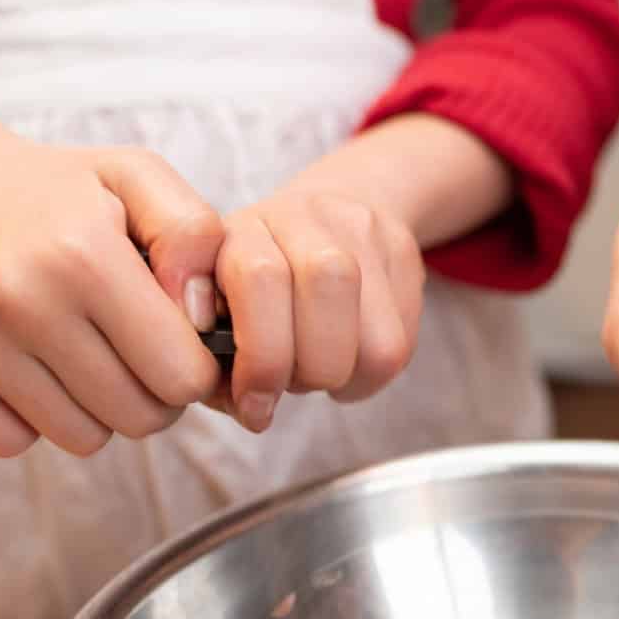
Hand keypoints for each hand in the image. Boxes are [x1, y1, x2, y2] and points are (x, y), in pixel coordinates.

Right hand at [0, 113, 222, 457]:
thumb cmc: (59, 192)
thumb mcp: (140, 179)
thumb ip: (195, 236)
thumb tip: (200, 317)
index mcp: (84, 252)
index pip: (181, 376)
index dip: (194, 369)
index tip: (179, 346)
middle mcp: (18, 295)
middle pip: (136, 417)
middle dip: (152, 395)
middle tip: (136, 355)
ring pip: (78, 438)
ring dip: (95, 410)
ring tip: (84, 355)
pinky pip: (11, 441)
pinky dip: (30, 417)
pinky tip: (30, 366)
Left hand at [208, 185, 424, 432]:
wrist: (325, 211)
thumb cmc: (255, 285)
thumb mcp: (217, 308)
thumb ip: (216, 357)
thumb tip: (247, 407)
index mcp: (242, 229)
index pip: (259, 278)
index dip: (260, 356)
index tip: (254, 401)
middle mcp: (303, 216)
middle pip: (325, 286)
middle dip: (310, 367)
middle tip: (293, 383)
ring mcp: (361, 231)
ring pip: (375, 331)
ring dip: (346, 376)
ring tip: (322, 374)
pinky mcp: (402, 253)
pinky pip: (402, 341)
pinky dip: (372, 374)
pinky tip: (349, 364)